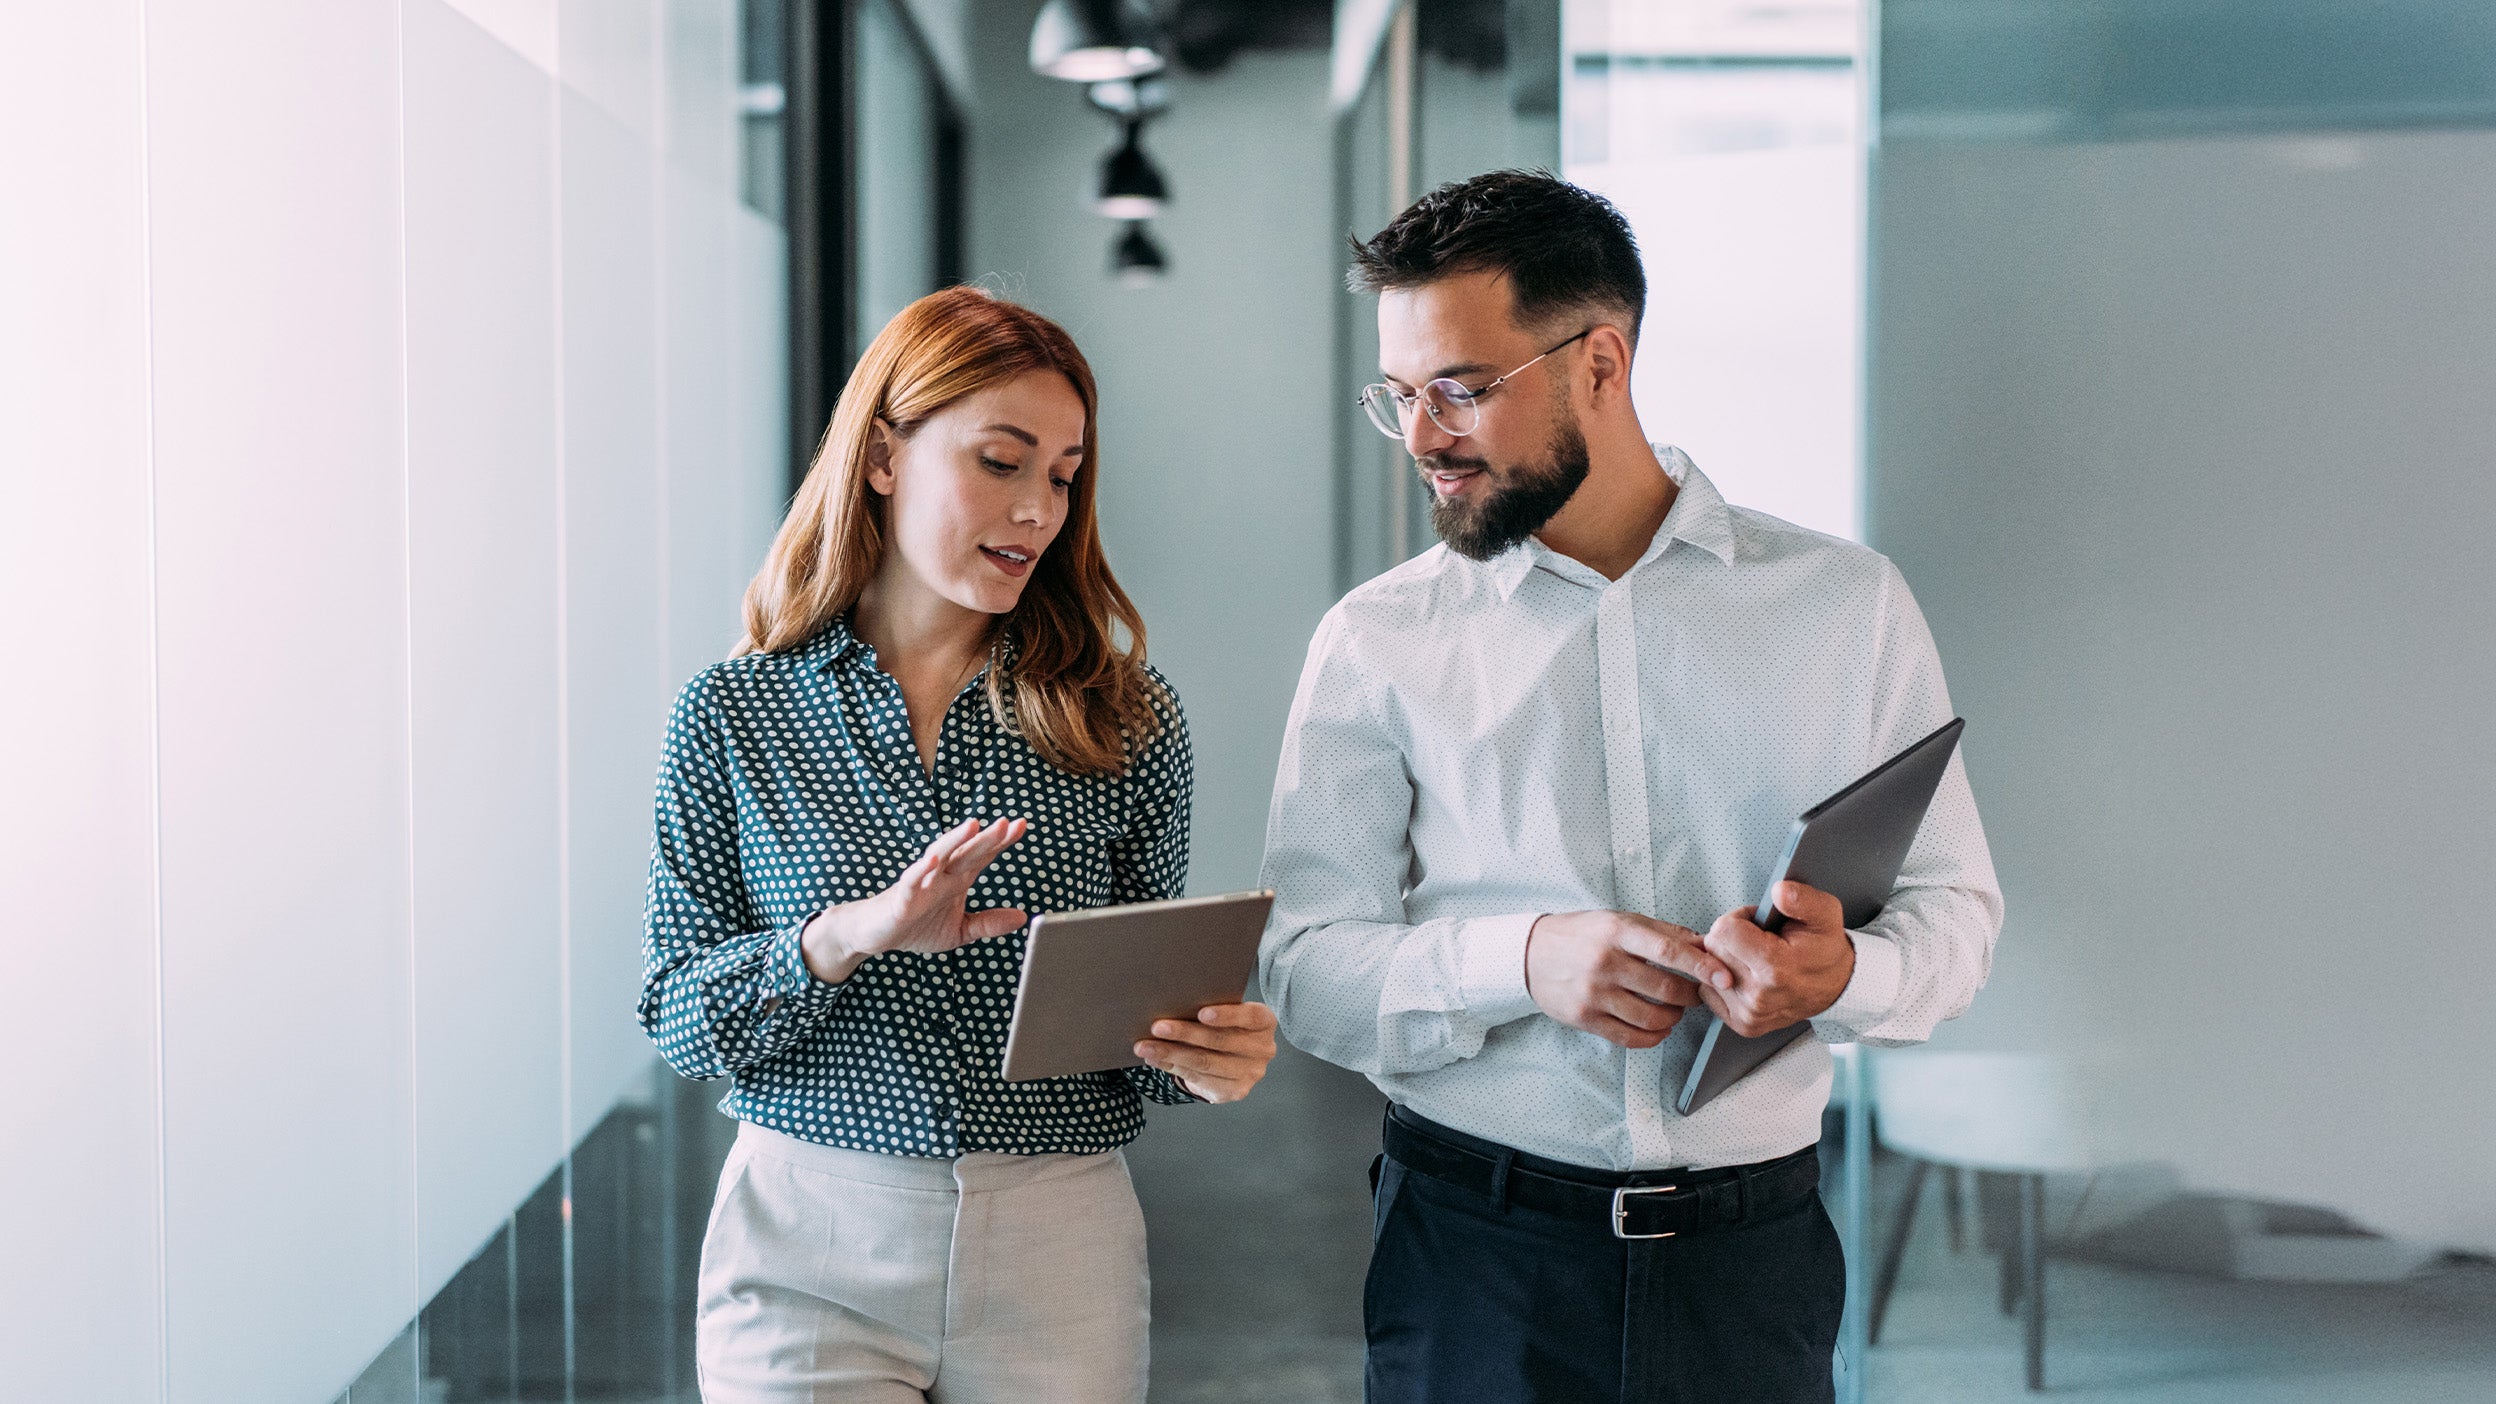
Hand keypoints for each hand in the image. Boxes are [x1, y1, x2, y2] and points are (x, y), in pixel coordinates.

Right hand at [799, 817, 1029, 983]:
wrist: (876, 934)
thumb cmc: (916, 926)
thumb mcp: (960, 930)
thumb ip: (988, 922)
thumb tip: (1023, 917)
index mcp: (957, 880)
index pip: (983, 856)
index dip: (1001, 842)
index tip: (1021, 825)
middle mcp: (941, 875)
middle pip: (967, 852)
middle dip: (986, 837)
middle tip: (1007, 822)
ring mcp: (921, 882)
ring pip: (940, 856)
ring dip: (956, 840)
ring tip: (974, 825)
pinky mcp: (902, 896)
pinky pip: (912, 879)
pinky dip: (921, 869)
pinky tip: (933, 859)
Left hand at [1134, 1002, 1278, 1103]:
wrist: (1235, 1060)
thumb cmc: (1226, 1026)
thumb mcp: (1226, 1014)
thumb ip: (1208, 1010)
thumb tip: (1170, 1005)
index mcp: (1264, 1022)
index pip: (1249, 1017)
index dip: (1227, 1015)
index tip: (1201, 1013)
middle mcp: (1263, 1049)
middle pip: (1220, 1041)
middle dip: (1185, 1033)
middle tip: (1157, 1027)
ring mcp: (1251, 1073)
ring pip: (1205, 1062)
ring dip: (1171, 1053)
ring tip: (1145, 1046)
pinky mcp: (1235, 1091)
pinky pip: (1199, 1078)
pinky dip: (1173, 1067)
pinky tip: (1155, 1059)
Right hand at [1525, 911, 1734, 1048]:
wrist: (1530, 954)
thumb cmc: (1581, 934)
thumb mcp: (1619, 921)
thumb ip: (1663, 933)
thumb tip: (1705, 945)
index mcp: (1617, 933)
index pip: (1668, 951)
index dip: (1702, 966)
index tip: (1725, 977)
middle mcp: (1605, 963)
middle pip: (1665, 990)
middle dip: (1692, 996)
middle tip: (1698, 994)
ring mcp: (1594, 994)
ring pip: (1652, 1018)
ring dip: (1674, 1018)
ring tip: (1675, 1010)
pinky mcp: (1585, 1019)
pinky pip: (1630, 1037)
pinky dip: (1654, 1037)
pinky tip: (1658, 1027)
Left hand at [1697, 881, 1855, 1037]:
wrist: (1836, 985)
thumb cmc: (1824, 948)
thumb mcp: (1824, 913)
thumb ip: (1802, 898)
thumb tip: (1778, 891)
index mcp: (1775, 967)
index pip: (1722, 931)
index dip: (1738, 919)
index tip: (1757, 924)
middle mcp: (1759, 995)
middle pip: (1713, 949)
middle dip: (1731, 938)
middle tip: (1757, 940)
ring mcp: (1750, 1014)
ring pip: (1709, 971)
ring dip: (1727, 960)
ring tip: (1755, 959)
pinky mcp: (1744, 1024)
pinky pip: (1709, 992)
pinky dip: (1723, 981)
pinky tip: (1746, 976)